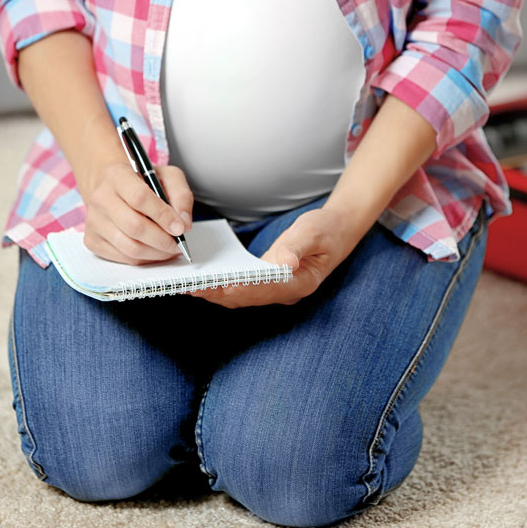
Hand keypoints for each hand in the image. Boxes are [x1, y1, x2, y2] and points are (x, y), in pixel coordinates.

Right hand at [82, 162, 193, 264]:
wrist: (112, 187)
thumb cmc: (143, 182)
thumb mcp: (168, 176)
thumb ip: (181, 196)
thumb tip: (184, 224)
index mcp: (117, 175)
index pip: (140, 198)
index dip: (163, 216)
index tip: (180, 228)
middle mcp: (100, 198)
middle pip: (134, 226)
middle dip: (162, 240)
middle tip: (179, 243)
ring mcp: (94, 221)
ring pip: (129, 247)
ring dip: (156, 253)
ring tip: (170, 248)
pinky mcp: (93, 240)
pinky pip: (123, 257)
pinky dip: (145, 259)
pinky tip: (155, 251)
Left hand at [188, 207, 361, 307]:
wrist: (338, 230)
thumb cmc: (327, 229)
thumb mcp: (314, 231)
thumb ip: (297, 246)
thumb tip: (282, 262)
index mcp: (301, 283)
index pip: (264, 289)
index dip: (239, 288)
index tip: (216, 285)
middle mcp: (286, 291)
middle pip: (247, 297)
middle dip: (218, 293)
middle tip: (189, 287)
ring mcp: (277, 289)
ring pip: (241, 296)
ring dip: (215, 293)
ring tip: (188, 285)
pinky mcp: (268, 282)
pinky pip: (241, 288)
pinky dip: (221, 285)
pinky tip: (203, 279)